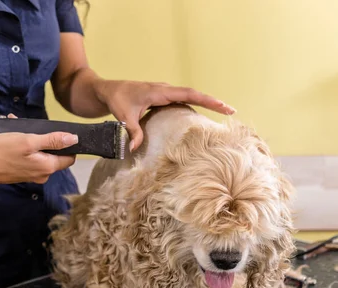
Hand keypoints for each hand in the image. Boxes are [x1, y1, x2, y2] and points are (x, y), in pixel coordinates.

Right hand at [0, 115, 77, 184]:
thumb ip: (53, 140)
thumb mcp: (29, 140)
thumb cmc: (3, 151)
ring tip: (18, 130)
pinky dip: (24, 148)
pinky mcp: (21, 174)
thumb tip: (74, 139)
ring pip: (40, 156)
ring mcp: (31, 176)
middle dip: (46, 140)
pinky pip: (29, 159)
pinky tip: (12, 138)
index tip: (57, 133)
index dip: (67, 145)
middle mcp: (42, 175)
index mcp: (48, 167)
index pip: (69, 158)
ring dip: (33, 142)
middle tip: (32, 129)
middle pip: (55, 156)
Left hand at [94, 80, 235, 151]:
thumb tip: (134, 148)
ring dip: (204, 103)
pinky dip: (193, 105)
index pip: (188, 94)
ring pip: (188, 96)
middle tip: (231, 111)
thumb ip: (131, 131)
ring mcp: (163, 92)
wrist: (105, 91)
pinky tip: (200, 116)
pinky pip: (180, 100)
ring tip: (222, 113)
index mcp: (159, 91)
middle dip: (212, 102)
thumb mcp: (122, 116)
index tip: (223, 106)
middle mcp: (164, 89)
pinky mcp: (161, 97)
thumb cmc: (115, 100)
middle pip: (193, 94)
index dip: (206, 99)